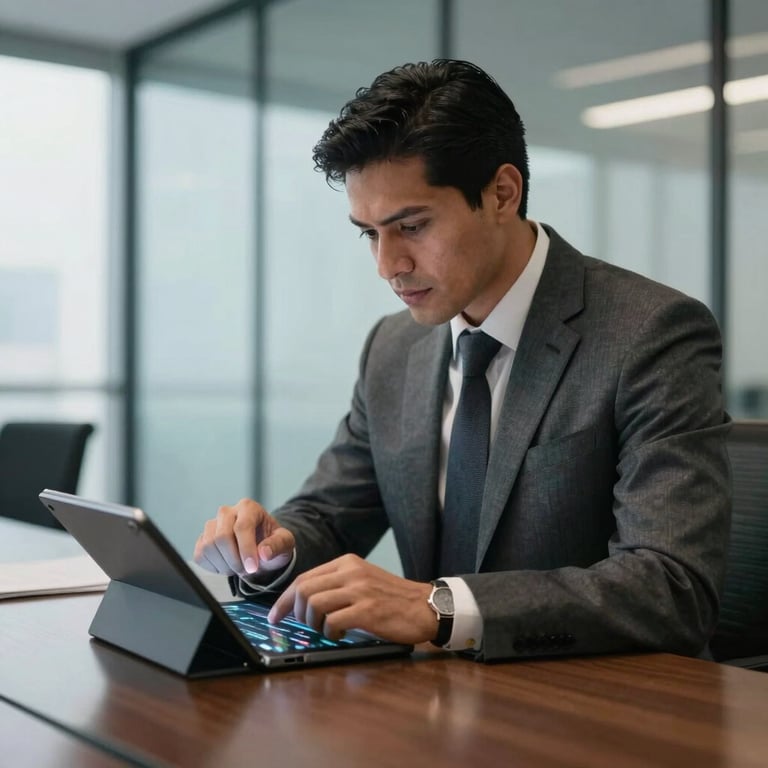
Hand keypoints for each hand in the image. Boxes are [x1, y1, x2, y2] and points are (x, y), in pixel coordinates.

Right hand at [193, 498, 294, 577]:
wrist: (261, 549)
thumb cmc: (273, 543)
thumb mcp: (284, 543)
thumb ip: (277, 545)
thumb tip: (264, 553)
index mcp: (249, 507)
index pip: (242, 526)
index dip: (246, 549)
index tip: (252, 567)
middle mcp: (228, 511)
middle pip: (222, 536)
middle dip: (234, 559)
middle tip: (246, 570)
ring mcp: (212, 524)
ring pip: (208, 546)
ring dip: (224, 565)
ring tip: (238, 567)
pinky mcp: (203, 538)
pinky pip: (200, 554)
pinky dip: (213, 567)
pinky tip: (227, 566)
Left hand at [268, 554, 436, 644]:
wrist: (426, 605)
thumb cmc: (393, 598)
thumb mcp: (363, 580)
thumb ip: (337, 584)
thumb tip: (304, 602)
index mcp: (347, 563)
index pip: (304, 577)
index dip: (285, 599)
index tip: (276, 615)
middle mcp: (351, 572)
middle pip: (304, 590)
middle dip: (295, 613)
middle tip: (303, 627)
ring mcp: (359, 590)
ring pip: (314, 604)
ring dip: (313, 624)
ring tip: (325, 631)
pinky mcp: (368, 610)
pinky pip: (332, 621)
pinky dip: (329, 633)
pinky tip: (339, 635)